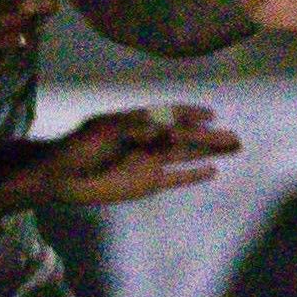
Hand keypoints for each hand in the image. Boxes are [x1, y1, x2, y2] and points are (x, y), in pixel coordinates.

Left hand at [21, 103, 240, 208]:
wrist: (61, 176)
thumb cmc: (81, 147)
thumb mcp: (108, 129)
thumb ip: (141, 128)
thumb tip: (172, 130)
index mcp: (138, 122)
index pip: (171, 115)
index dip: (190, 114)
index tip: (211, 114)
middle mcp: (149, 140)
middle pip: (186, 136)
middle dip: (210, 136)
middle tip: (235, 137)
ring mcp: (150, 162)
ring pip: (187, 155)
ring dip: (208, 152)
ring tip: (233, 148)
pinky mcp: (147, 183)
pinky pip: (176, 177)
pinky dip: (193, 175)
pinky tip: (212, 171)